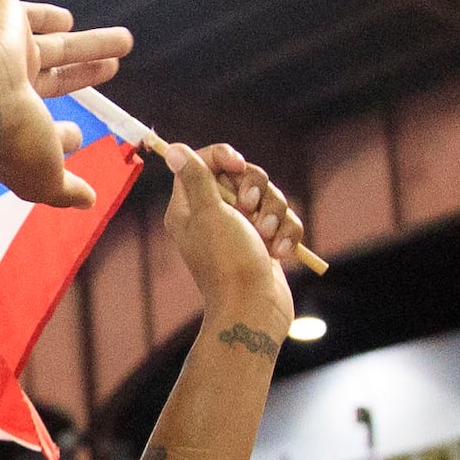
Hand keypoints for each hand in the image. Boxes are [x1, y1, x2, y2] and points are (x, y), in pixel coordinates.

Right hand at [0, 0, 134, 208]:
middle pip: (58, 79)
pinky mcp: (4, 21)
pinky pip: (28, 16)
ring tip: (128, 41)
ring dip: (93, 45)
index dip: (62, 135)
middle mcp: (8, 88)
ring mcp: (6, 54)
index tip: (76, 137)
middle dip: (86, 74)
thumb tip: (89, 201)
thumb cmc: (8, 141)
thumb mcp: (45, 178)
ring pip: (57, 47)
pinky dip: (47, 16)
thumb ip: (67, 191)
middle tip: (115, 68)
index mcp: (12, 125)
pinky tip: (68, 19)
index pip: (42, 128)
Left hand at [162, 143, 300, 325]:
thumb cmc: (228, 262)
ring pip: (269, 197)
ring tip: (267, 238)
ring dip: (274, 215)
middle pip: (243, 175)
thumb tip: (173, 150)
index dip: (224, 157)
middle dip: (256, 190)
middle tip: (249, 210)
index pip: (205, 162)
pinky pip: (284, 220)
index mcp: (190, 206)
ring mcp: (242, 229)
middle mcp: (214, 214)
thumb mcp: (209, 213)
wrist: (254, 308)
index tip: (238, 165)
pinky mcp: (265, 242)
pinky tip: (280, 254)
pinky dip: (287, 234)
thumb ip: (196, 178)